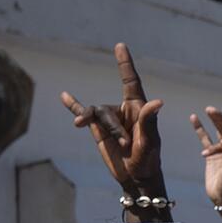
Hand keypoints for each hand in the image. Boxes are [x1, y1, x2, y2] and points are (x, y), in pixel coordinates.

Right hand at [60, 43, 166, 196]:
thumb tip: (158, 102)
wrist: (136, 176)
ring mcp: (109, 119)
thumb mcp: (150, 141)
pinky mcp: (97, 129)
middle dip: (113, 128)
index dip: (125, 64)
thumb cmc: (149, 159)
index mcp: (138, 108)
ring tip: (116, 144)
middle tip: (126, 145)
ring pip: (95, 115)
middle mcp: (123, 110)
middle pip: (107, 110)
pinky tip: (64, 96)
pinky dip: (74, 105)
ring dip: (102, 129)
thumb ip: (149, 121)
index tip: (120, 46)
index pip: (130, 81)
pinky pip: (83, 113)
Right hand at [190, 108, 221, 207]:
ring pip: (216, 132)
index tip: (212, 113)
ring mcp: (221, 152)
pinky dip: (200, 130)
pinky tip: (194, 119)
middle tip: (209, 109)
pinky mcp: (212, 156)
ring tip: (206, 111)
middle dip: (218, 118)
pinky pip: (206, 140)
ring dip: (212, 122)